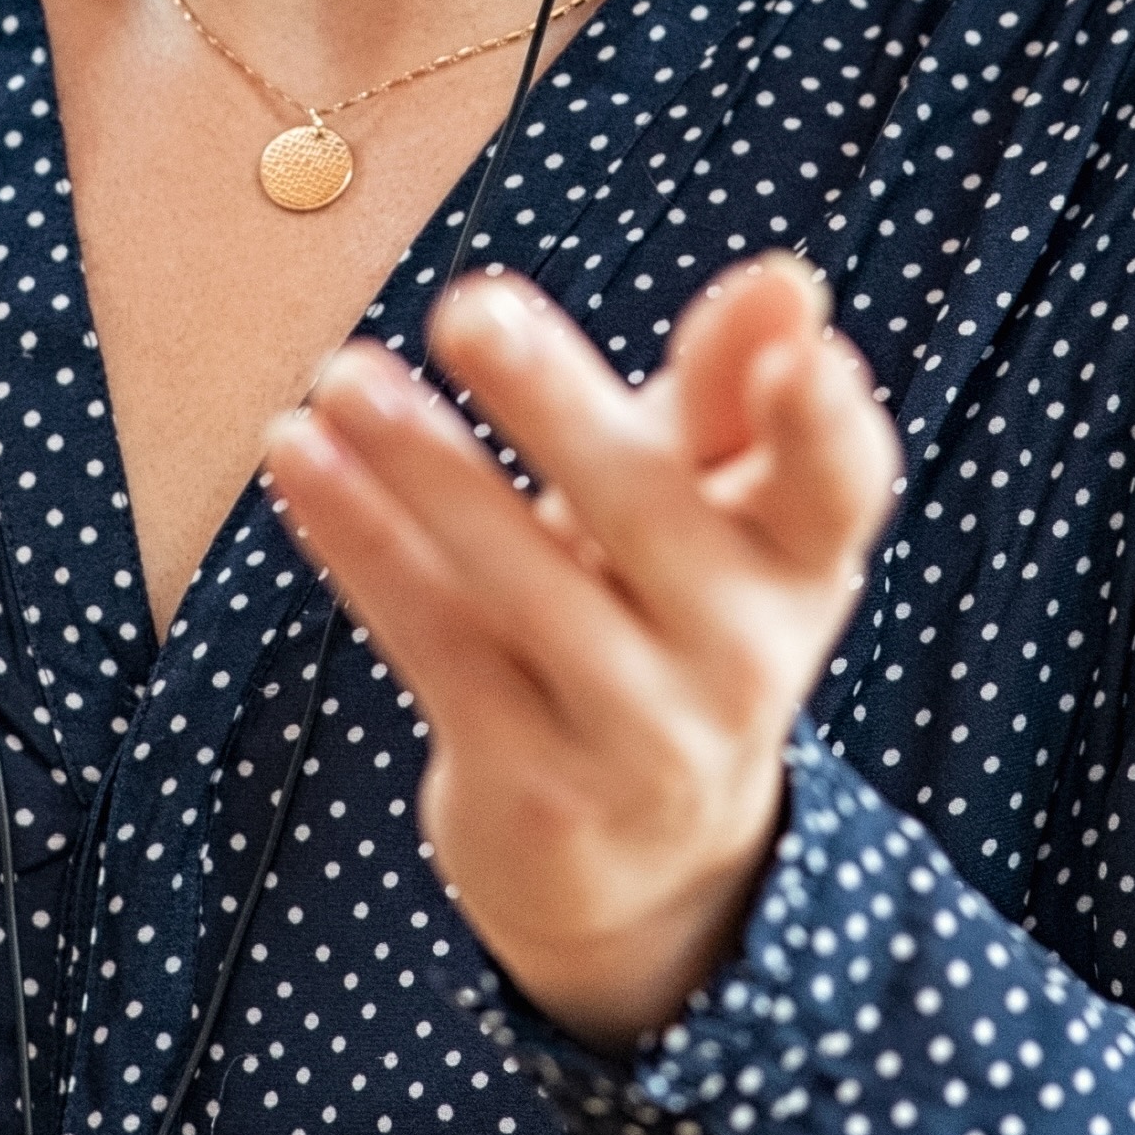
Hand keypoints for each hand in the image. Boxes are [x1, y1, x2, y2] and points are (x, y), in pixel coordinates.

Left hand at [256, 253, 902, 1050]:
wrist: (629, 854)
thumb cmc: (661, 613)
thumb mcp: (707, 506)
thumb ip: (728, 391)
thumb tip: (786, 280)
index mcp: (801, 564)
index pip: (837, 488)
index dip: (830, 425)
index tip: (807, 352)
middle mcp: (743, 658)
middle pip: (650, 516)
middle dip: (556, 410)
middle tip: (466, 307)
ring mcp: (641, 737)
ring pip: (522, 586)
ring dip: (424, 472)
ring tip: (340, 375)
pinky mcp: (534, 789)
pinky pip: (436, 643)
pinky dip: (361, 543)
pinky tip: (297, 455)